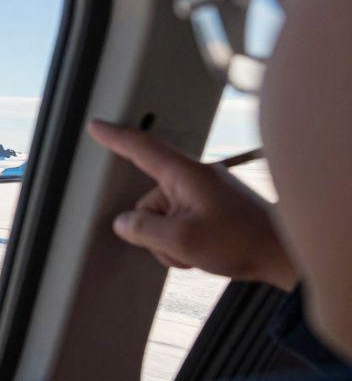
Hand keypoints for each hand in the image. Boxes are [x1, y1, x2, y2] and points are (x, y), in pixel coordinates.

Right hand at [88, 120, 296, 289]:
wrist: (284, 255)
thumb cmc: (240, 242)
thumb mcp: (180, 240)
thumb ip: (143, 229)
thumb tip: (124, 223)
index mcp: (186, 175)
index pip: (142, 149)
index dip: (115, 137)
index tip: (96, 126)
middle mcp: (195, 178)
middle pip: (149, 202)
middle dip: (154, 231)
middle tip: (180, 247)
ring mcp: (205, 193)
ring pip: (163, 218)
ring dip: (170, 241)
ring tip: (198, 251)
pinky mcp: (213, 207)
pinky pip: (181, 224)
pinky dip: (184, 242)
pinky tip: (204, 251)